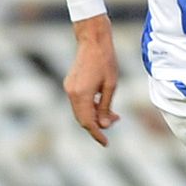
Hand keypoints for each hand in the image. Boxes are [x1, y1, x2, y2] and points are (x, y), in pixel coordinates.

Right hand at [65, 14, 119, 145]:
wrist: (93, 41)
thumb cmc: (106, 61)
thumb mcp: (111, 85)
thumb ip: (106, 106)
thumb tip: (103, 125)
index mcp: (81, 94)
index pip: (88, 122)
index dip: (97, 134)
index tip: (106, 143)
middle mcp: (71, 93)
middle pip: (82, 119)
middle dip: (98, 125)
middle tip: (116, 120)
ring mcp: (69, 88)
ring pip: (80, 111)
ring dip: (95, 115)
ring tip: (114, 113)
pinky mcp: (70, 84)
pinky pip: (79, 102)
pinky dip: (90, 107)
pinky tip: (103, 103)